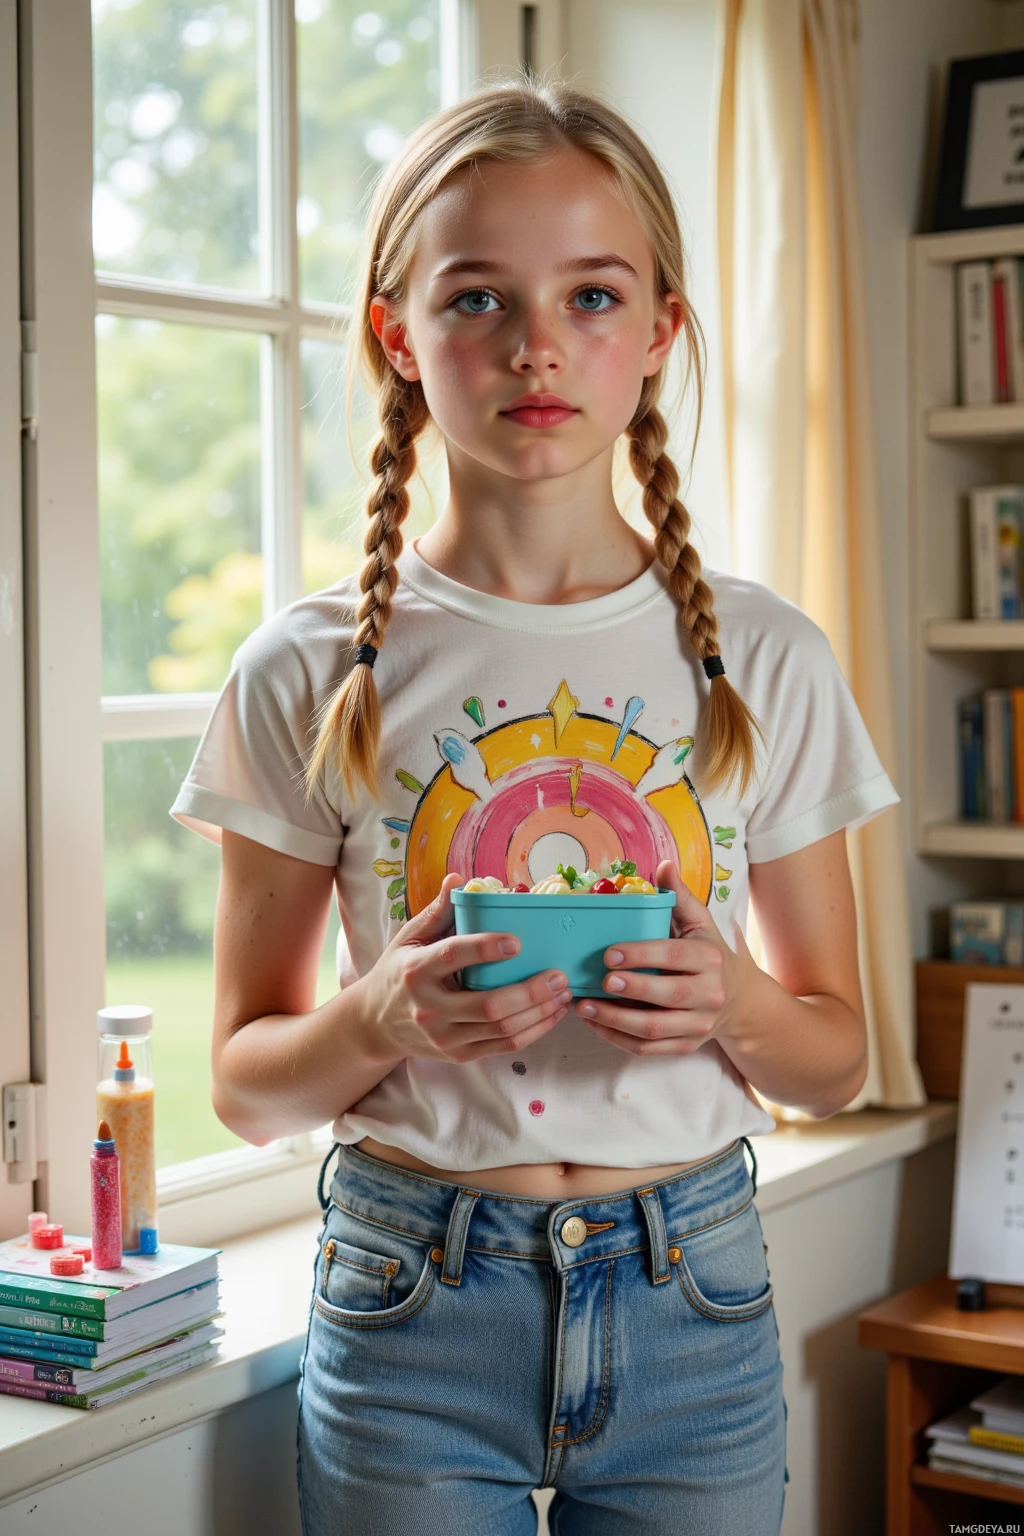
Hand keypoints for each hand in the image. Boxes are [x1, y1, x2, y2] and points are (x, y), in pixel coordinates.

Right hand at [361, 873, 572, 1064]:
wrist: (374, 1024)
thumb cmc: (398, 973)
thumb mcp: (409, 938)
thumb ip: (437, 912)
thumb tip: (458, 879)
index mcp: (417, 970)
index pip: (453, 957)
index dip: (485, 949)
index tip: (517, 942)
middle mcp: (430, 1007)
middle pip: (489, 1005)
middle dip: (530, 991)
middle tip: (558, 975)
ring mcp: (445, 1036)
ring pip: (502, 1029)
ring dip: (540, 1012)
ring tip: (562, 993)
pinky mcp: (458, 1054)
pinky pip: (504, 1046)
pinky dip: (533, 1031)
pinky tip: (550, 1014)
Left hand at [575, 861, 756, 1055]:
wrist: (739, 1000)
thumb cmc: (709, 954)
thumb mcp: (700, 923)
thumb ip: (680, 897)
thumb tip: (664, 866)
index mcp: (710, 958)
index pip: (675, 956)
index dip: (642, 955)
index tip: (610, 953)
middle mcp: (709, 994)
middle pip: (667, 996)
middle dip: (630, 989)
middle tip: (599, 981)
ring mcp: (699, 1025)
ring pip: (654, 1029)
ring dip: (615, 1020)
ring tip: (585, 1006)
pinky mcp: (687, 1046)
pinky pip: (649, 1049)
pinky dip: (618, 1039)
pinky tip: (596, 1024)